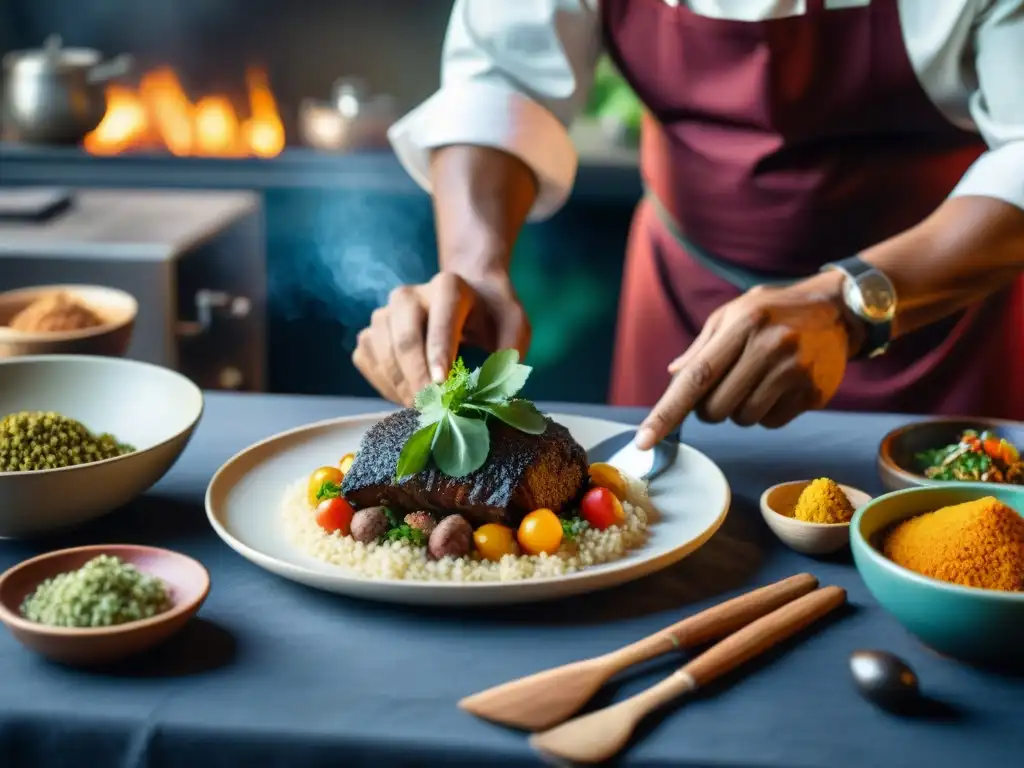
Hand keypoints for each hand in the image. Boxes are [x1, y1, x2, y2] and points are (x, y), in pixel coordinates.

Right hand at [352, 271, 530, 405]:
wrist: (467, 298)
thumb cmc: (491, 316)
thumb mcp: (514, 325)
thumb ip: (511, 349)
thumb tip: (495, 385)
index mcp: (448, 287)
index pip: (440, 322)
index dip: (438, 354)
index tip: (439, 385)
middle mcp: (409, 295)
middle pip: (404, 339)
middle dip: (417, 379)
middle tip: (432, 408)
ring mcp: (385, 312)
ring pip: (380, 352)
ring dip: (399, 386)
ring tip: (422, 407)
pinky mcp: (371, 331)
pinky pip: (366, 361)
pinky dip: (384, 384)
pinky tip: (406, 395)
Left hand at [636, 273, 854, 447]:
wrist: (838, 310)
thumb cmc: (774, 311)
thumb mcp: (734, 312)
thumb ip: (702, 346)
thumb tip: (674, 376)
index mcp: (742, 324)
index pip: (696, 377)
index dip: (667, 412)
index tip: (645, 440)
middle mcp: (770, 347)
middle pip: (716, 408)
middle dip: (709, 408)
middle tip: (725, 385)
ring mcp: (794, 372)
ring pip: (743, 419)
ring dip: (740, 409)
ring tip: (757, 379)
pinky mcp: (813, 393)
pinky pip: (771, 423)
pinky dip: (766, 412)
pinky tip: (778, 387)